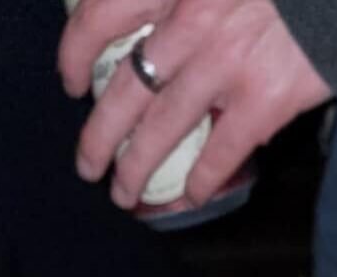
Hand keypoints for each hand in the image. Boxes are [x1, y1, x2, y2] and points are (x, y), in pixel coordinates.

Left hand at [58, 0, 332, 208]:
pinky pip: (220, 151)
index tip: (69, 83)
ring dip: (135, 168)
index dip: (74, 55)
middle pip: (122, 90)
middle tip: (87, 165)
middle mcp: (188, 23)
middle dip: (97, 136)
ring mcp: (224, 63)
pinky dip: (201, 181)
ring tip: (123, 193)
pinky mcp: (266, 97)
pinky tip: (190, 198)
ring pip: (160, 128)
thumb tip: (160, 31)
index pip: (98, 17)